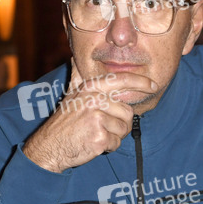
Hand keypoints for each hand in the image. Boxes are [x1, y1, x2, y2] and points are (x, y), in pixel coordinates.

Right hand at [23, 58, 155, 172]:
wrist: (49, 147)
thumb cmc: (63, 122)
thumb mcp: (70, 95)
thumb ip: (78, 76)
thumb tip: (75, 56)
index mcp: (89, 87)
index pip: (121, 79)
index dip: (141, 82)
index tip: (153, 85)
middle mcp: (94, 99)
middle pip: (127, 111)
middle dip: (119, 123)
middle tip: (101, 127)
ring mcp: (96, 117)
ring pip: (124, 128)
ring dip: (114, 136)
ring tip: (95, 134)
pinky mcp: (99, 135)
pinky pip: (117, 142)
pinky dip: (108, 147)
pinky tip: (93, 144)